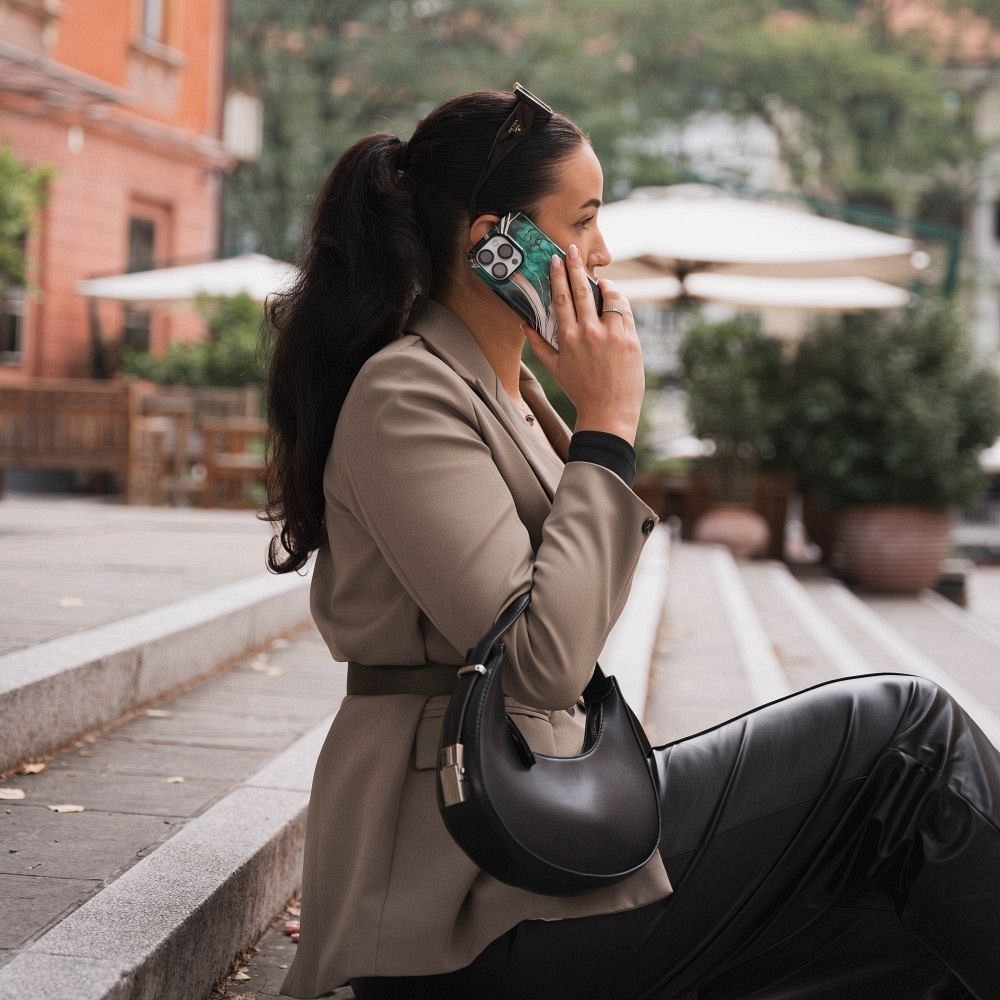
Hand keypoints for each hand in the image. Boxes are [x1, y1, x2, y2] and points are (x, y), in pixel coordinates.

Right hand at [522, 244, 644, 444]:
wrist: (608, 412)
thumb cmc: (581, 391)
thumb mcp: (555, 369)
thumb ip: (539, 344)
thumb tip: (524, 325)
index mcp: (568, 339)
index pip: (562, 299)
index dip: (558, 277)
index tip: (556, 261)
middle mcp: (589, 333)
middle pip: (582, 290)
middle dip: (576, 267)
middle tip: (572, 249)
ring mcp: (612, 335)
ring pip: (609, 296)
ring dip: (603, 284)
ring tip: (599, 279)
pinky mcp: (630, 339)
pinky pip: (625, 310)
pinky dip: (619, 301)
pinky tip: (614, 298)